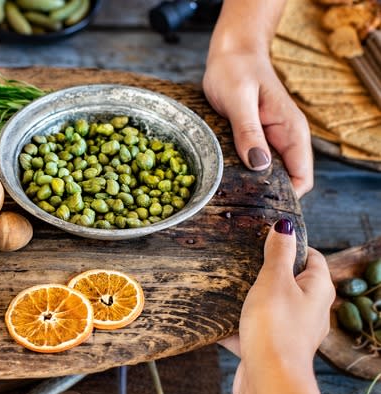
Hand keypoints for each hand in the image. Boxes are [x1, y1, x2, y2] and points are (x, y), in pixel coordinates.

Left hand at [203, 50, 313, 197]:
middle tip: (238, 206)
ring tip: (228, 197)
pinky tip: (223, 181)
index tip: (260, 207)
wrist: (231, 54)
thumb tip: (260, 165)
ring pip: (268, 176)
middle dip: (267, 196)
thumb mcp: (239, 99)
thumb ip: (249, 131)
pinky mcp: (254, 139)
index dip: (286, 196)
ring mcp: (270, 141)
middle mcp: (285, 140)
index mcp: (292, 132)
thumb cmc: (236, 70)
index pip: (302, 177)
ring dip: (253, 187)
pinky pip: (254, 164)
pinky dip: (242, 175)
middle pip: (286, 182)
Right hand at [220, 218, 334, 393]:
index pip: (311, 257)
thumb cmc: (275, 327)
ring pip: (266, 307)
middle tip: (239, 257)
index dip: (291, 245)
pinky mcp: (269, 349)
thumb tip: (285, 226)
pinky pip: (250, 331)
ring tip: (222, 284)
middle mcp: (308, 310)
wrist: (269, 380)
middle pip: (287, 282)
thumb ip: (278, 253)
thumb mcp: (274, 280)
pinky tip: (212, 317)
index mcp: (317, 289)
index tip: (265, 237)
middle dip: (262, 271)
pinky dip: (233, 325)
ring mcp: (289, 331)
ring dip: (245, 299)